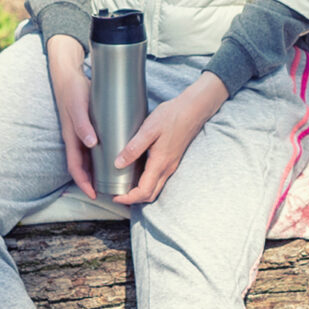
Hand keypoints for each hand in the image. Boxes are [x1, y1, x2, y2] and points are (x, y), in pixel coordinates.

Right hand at [45, 36, 99, 200]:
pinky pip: (93, 146)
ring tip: (113, 178)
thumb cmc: (72, 91)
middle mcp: (75, 139)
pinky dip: (101, 154)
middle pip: (82, 166)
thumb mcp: (78, 107)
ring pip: (88, 158)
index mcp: (71, 138)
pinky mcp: (87, 126)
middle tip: (108, 191)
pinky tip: (113, 154)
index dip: (83, 183)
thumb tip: (91, 144)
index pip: (75, 168)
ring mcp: (81, 133)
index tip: (93, 194)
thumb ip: (83, 125)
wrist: (69, 75)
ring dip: (97, 170)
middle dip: (92, 181)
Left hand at [115, 73, 228, 204]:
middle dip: (133, 199)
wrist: (193, 110)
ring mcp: (171, 165)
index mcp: (160, 163)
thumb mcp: (149, 130)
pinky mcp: (172, 159)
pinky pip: (159, 178)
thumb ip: (134, 148)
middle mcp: (167, 168)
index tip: (115, 196)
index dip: (128, 198)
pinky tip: (136, 172)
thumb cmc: (172, 116)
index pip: (144, 191)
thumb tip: (118, 164)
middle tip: (117, 193)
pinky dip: (146, 182)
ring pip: (155, 188)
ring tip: (124, 184)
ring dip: (140, 192)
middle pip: (150, 195)